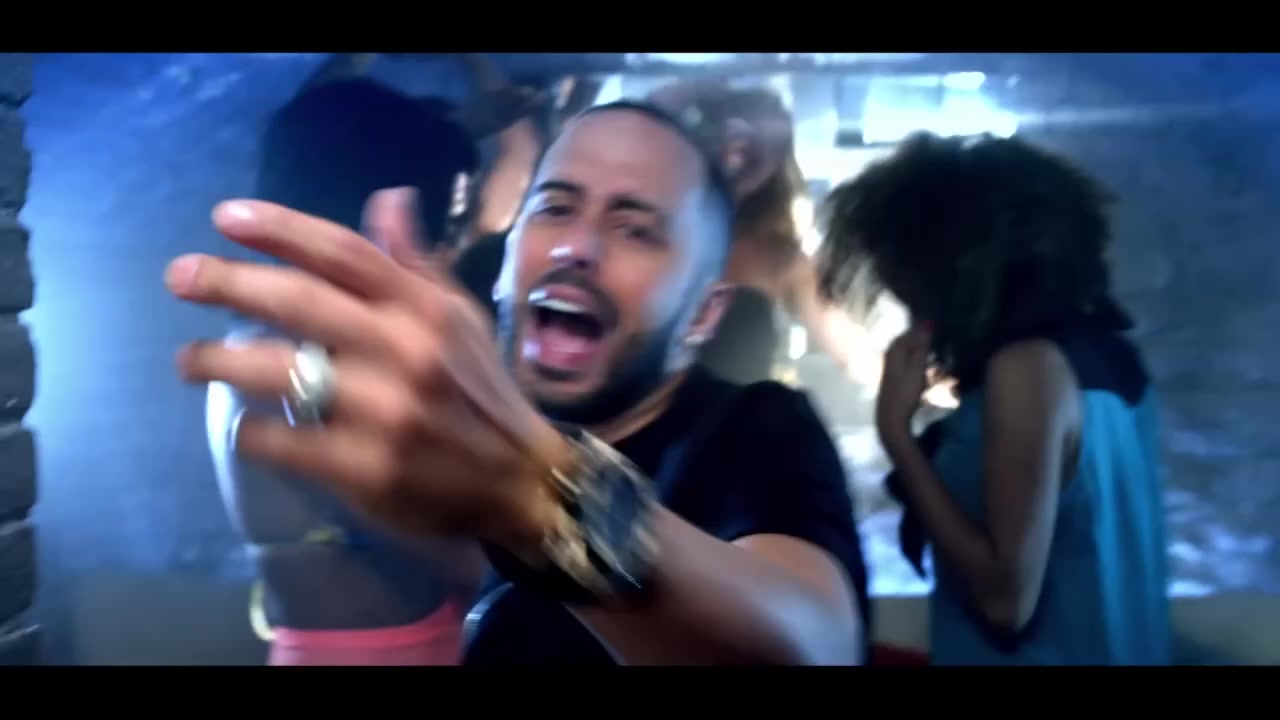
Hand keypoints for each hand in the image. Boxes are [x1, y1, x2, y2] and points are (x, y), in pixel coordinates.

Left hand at [168, 188, 565, 552]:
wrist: (521, 481)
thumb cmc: (480, 393)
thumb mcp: (460, 319)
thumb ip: (414, 263)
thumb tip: (387, 199)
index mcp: (424, 309)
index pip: (342, 252)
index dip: (279, 229)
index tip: (223, 218)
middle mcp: (404, 350)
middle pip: (298, 301)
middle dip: (226, 283)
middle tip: (179, 277)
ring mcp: (383, 411)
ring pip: (276, 371)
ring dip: (217, 360)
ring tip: (188, 361)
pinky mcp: (366, 469)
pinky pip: (282, 441)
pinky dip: (251, 431)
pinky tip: (242, 426)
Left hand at [876, 326, 931, 449]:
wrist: (892, 417)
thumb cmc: (906, 392)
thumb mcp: (917, 368)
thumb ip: (921, 346)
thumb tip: (926, 323)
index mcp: (894, 350)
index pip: (909, 332)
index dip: (922, 329)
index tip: (937, 327)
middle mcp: (889, 354)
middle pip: (907, 341)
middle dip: (921, 338)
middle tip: (938, 338)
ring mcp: (889, 366)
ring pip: (907, 351)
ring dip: (920, 350)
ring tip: (935, 351)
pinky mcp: (893, 376)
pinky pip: (906, 360)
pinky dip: (916, 360)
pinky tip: (925, 365)